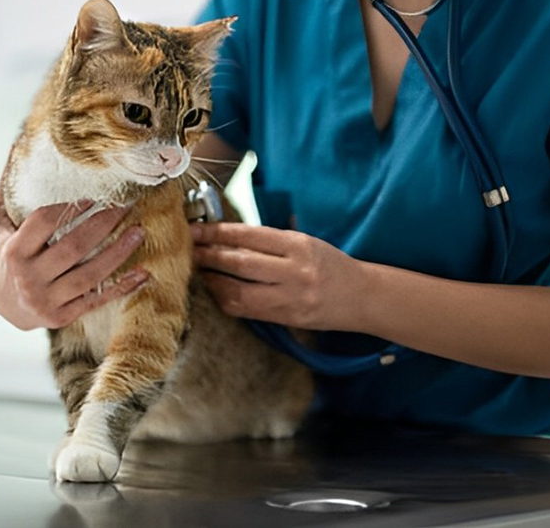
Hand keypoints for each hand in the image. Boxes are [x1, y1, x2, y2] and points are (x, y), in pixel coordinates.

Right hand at [0, 184, 147, 329]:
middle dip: (103, 224)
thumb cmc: (4, 256)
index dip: (69, 207)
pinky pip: (97, 300)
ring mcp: (46, 300)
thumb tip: (16, 145)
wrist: (4, 308)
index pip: (44, 222)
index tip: (93, 194)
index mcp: (13, 251)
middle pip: (72, 247)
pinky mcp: (62, 318)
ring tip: (140, 231)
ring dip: (118, 253)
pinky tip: (143, 274)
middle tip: (127, 205)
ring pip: (90, 275)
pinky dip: (122, 288)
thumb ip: (5, 191)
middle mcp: (29, 278)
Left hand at [190, 222, 366, 330]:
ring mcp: (291, 298)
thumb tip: (226, 235)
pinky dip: (227, 300)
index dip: (217, 233)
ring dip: (213, 282)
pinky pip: (247, 311)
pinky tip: (217, 291)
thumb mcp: (305, 242)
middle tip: (187, 250)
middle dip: (208, 256)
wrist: (362, 296)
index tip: (195, 230)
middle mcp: (295, 271)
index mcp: (299, 245)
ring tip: (198, 272)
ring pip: (239, 292)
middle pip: (240, 263)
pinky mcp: (287, 319)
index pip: (249, 236)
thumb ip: (271, 241)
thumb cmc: (330, 264)